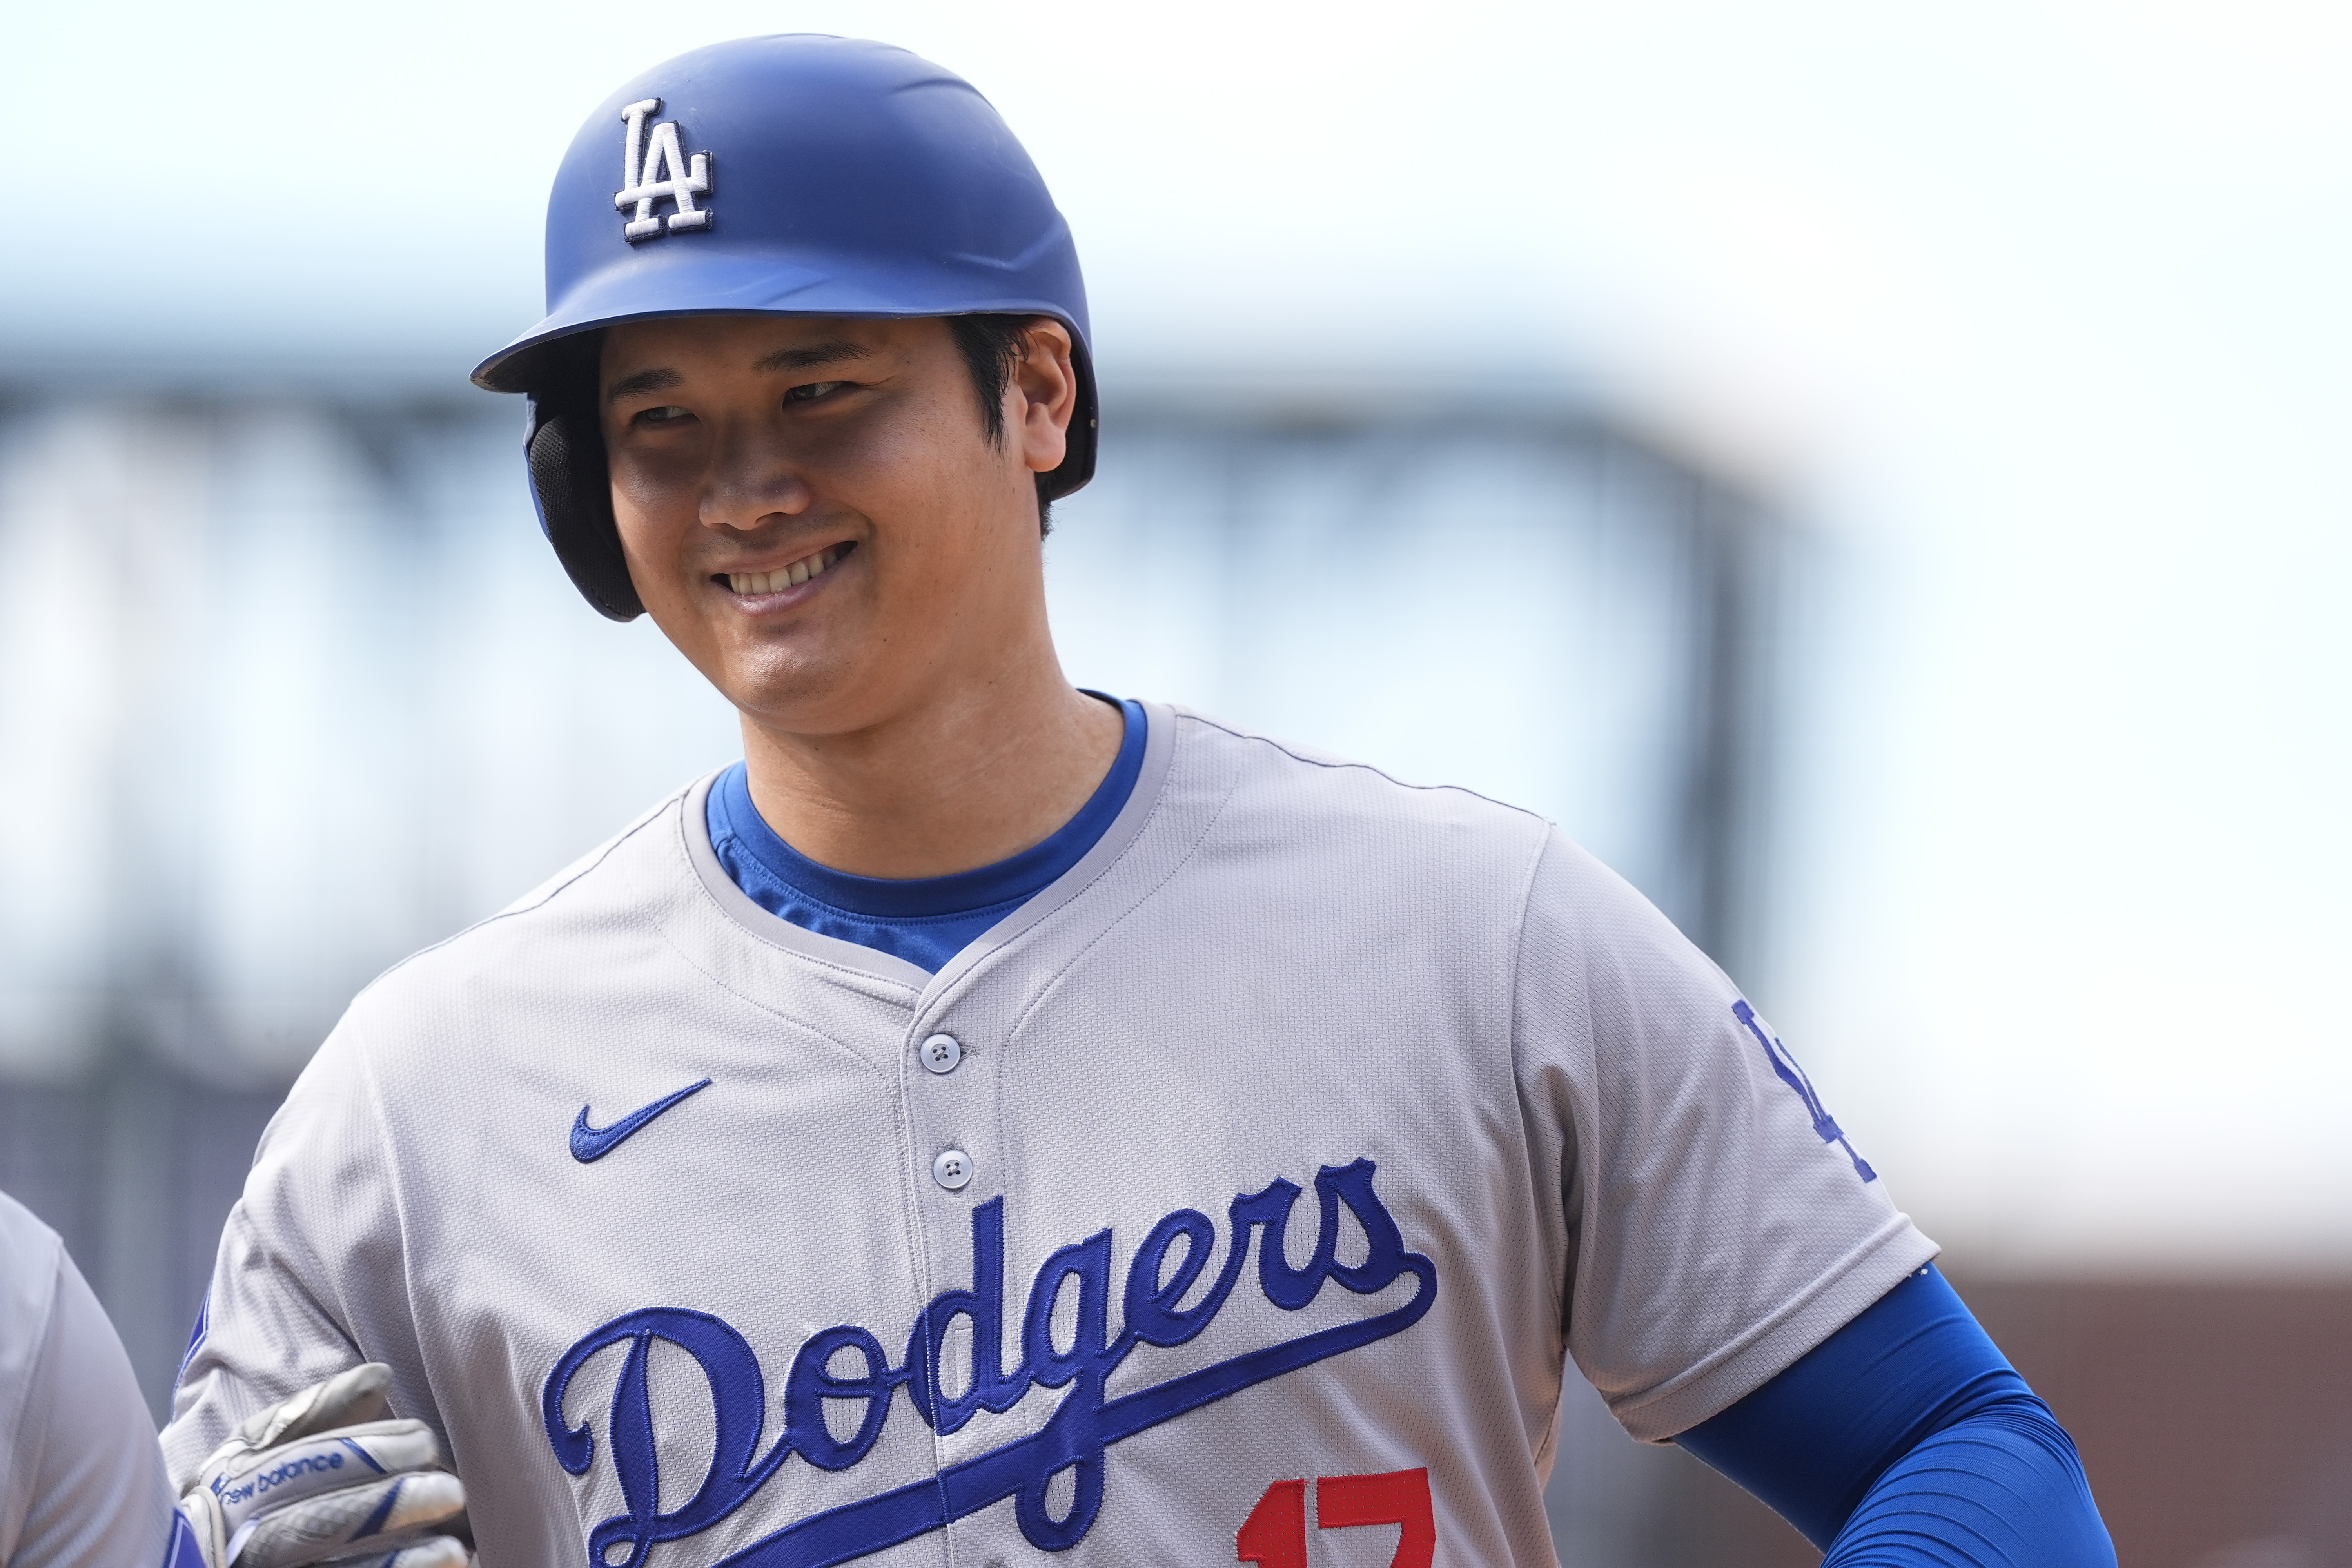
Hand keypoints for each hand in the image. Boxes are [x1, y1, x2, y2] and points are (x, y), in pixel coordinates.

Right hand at [173, 1363, 470, 1567]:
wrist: (200, 1565)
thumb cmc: (242, 1499)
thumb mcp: (258, 1453)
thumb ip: (313, 1415)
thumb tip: (380, 1376)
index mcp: (224, 1487)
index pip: (294, 1466)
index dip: (360, 1452)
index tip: (424, 1440)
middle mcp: (231, 1539)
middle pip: (312, 1523)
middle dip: (383, 1506)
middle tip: (451, 1491)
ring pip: (324, 1567)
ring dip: (392, 1561)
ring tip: (454, 1549)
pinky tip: (437, 1567)